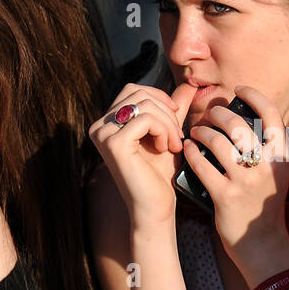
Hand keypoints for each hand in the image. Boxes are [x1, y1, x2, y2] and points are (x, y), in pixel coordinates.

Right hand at [90, 81, 195, 229]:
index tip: (174, 124)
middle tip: (177, 136)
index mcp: (107, 122)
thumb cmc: (160, 174)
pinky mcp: (113, 143)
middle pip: (138, 93)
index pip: (134, 90)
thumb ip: (174, 108)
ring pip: (144, 104)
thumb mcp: (168, 133)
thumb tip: (189, 82)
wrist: (156, 206)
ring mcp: (103, 134)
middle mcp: (99, 126)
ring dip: (168, 123)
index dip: (160, 100)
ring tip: (174, 144)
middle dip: (166, 111)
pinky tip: (166, 149)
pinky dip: (164, 131)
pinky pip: (146, 119)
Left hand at [182, 85, 288, 275]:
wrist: (262, 243)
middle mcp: (267, 166)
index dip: (254, 96)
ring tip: (196, 131)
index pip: (272, 114)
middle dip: (218, 114)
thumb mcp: (275, 173)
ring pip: (217, 142)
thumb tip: (246, 116)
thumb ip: (267, 148)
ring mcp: (246, 181)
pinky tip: (188, 148)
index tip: (238, 90)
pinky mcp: (225, 196)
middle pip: (238, 125)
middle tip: (209, 114)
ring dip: (202, 131)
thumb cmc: (263, 203)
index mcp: (283, 156)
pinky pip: (202, 165)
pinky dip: (192, 153)